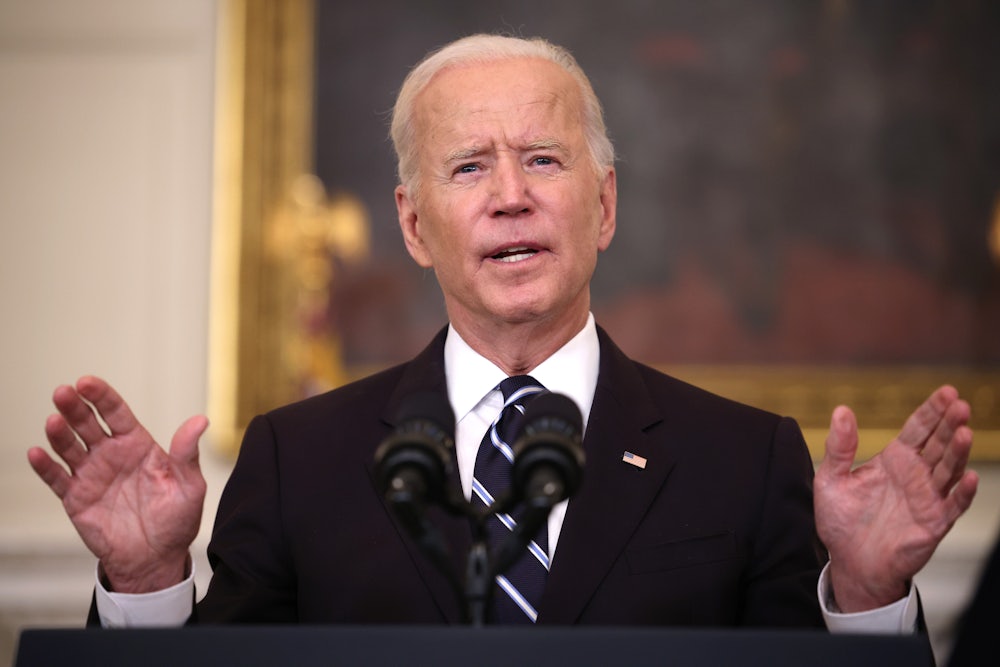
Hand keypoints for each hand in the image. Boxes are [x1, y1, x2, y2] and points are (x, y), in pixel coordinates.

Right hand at [27, 376, 207, 592]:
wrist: (156, 558)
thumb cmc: (176, 520)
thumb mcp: (189, 486)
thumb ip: (187, 453)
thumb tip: (200, 421)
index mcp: (138, 445)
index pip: (117, 413)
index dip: (102, 396)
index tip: (87, 382)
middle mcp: (111, 454)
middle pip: (88, 424)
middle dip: (75, 407)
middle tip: (63, 392)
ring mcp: (92, 475)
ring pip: (70, 447)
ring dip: (59, 433)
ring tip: (53, 420)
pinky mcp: (76, 498)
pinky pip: (57, 479)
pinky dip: (45, 466)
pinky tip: (37, 453)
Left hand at [814, 385, 977, 611]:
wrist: (848, 562)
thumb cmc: (841, 521)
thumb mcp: (831, 479)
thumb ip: (839, 447)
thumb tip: (841, 410)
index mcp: (894, 460)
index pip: (919, 429)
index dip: (932, 411)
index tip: (946, 391)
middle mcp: (916, 475)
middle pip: (938, 444)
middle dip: (950, 424)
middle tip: (959, 404)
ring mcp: (927, 498)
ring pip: (949, 470)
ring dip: (958, 452)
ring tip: (964, 431)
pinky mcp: (933, 523)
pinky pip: (952, 505)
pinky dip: (961, 492)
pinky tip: (968, 477)